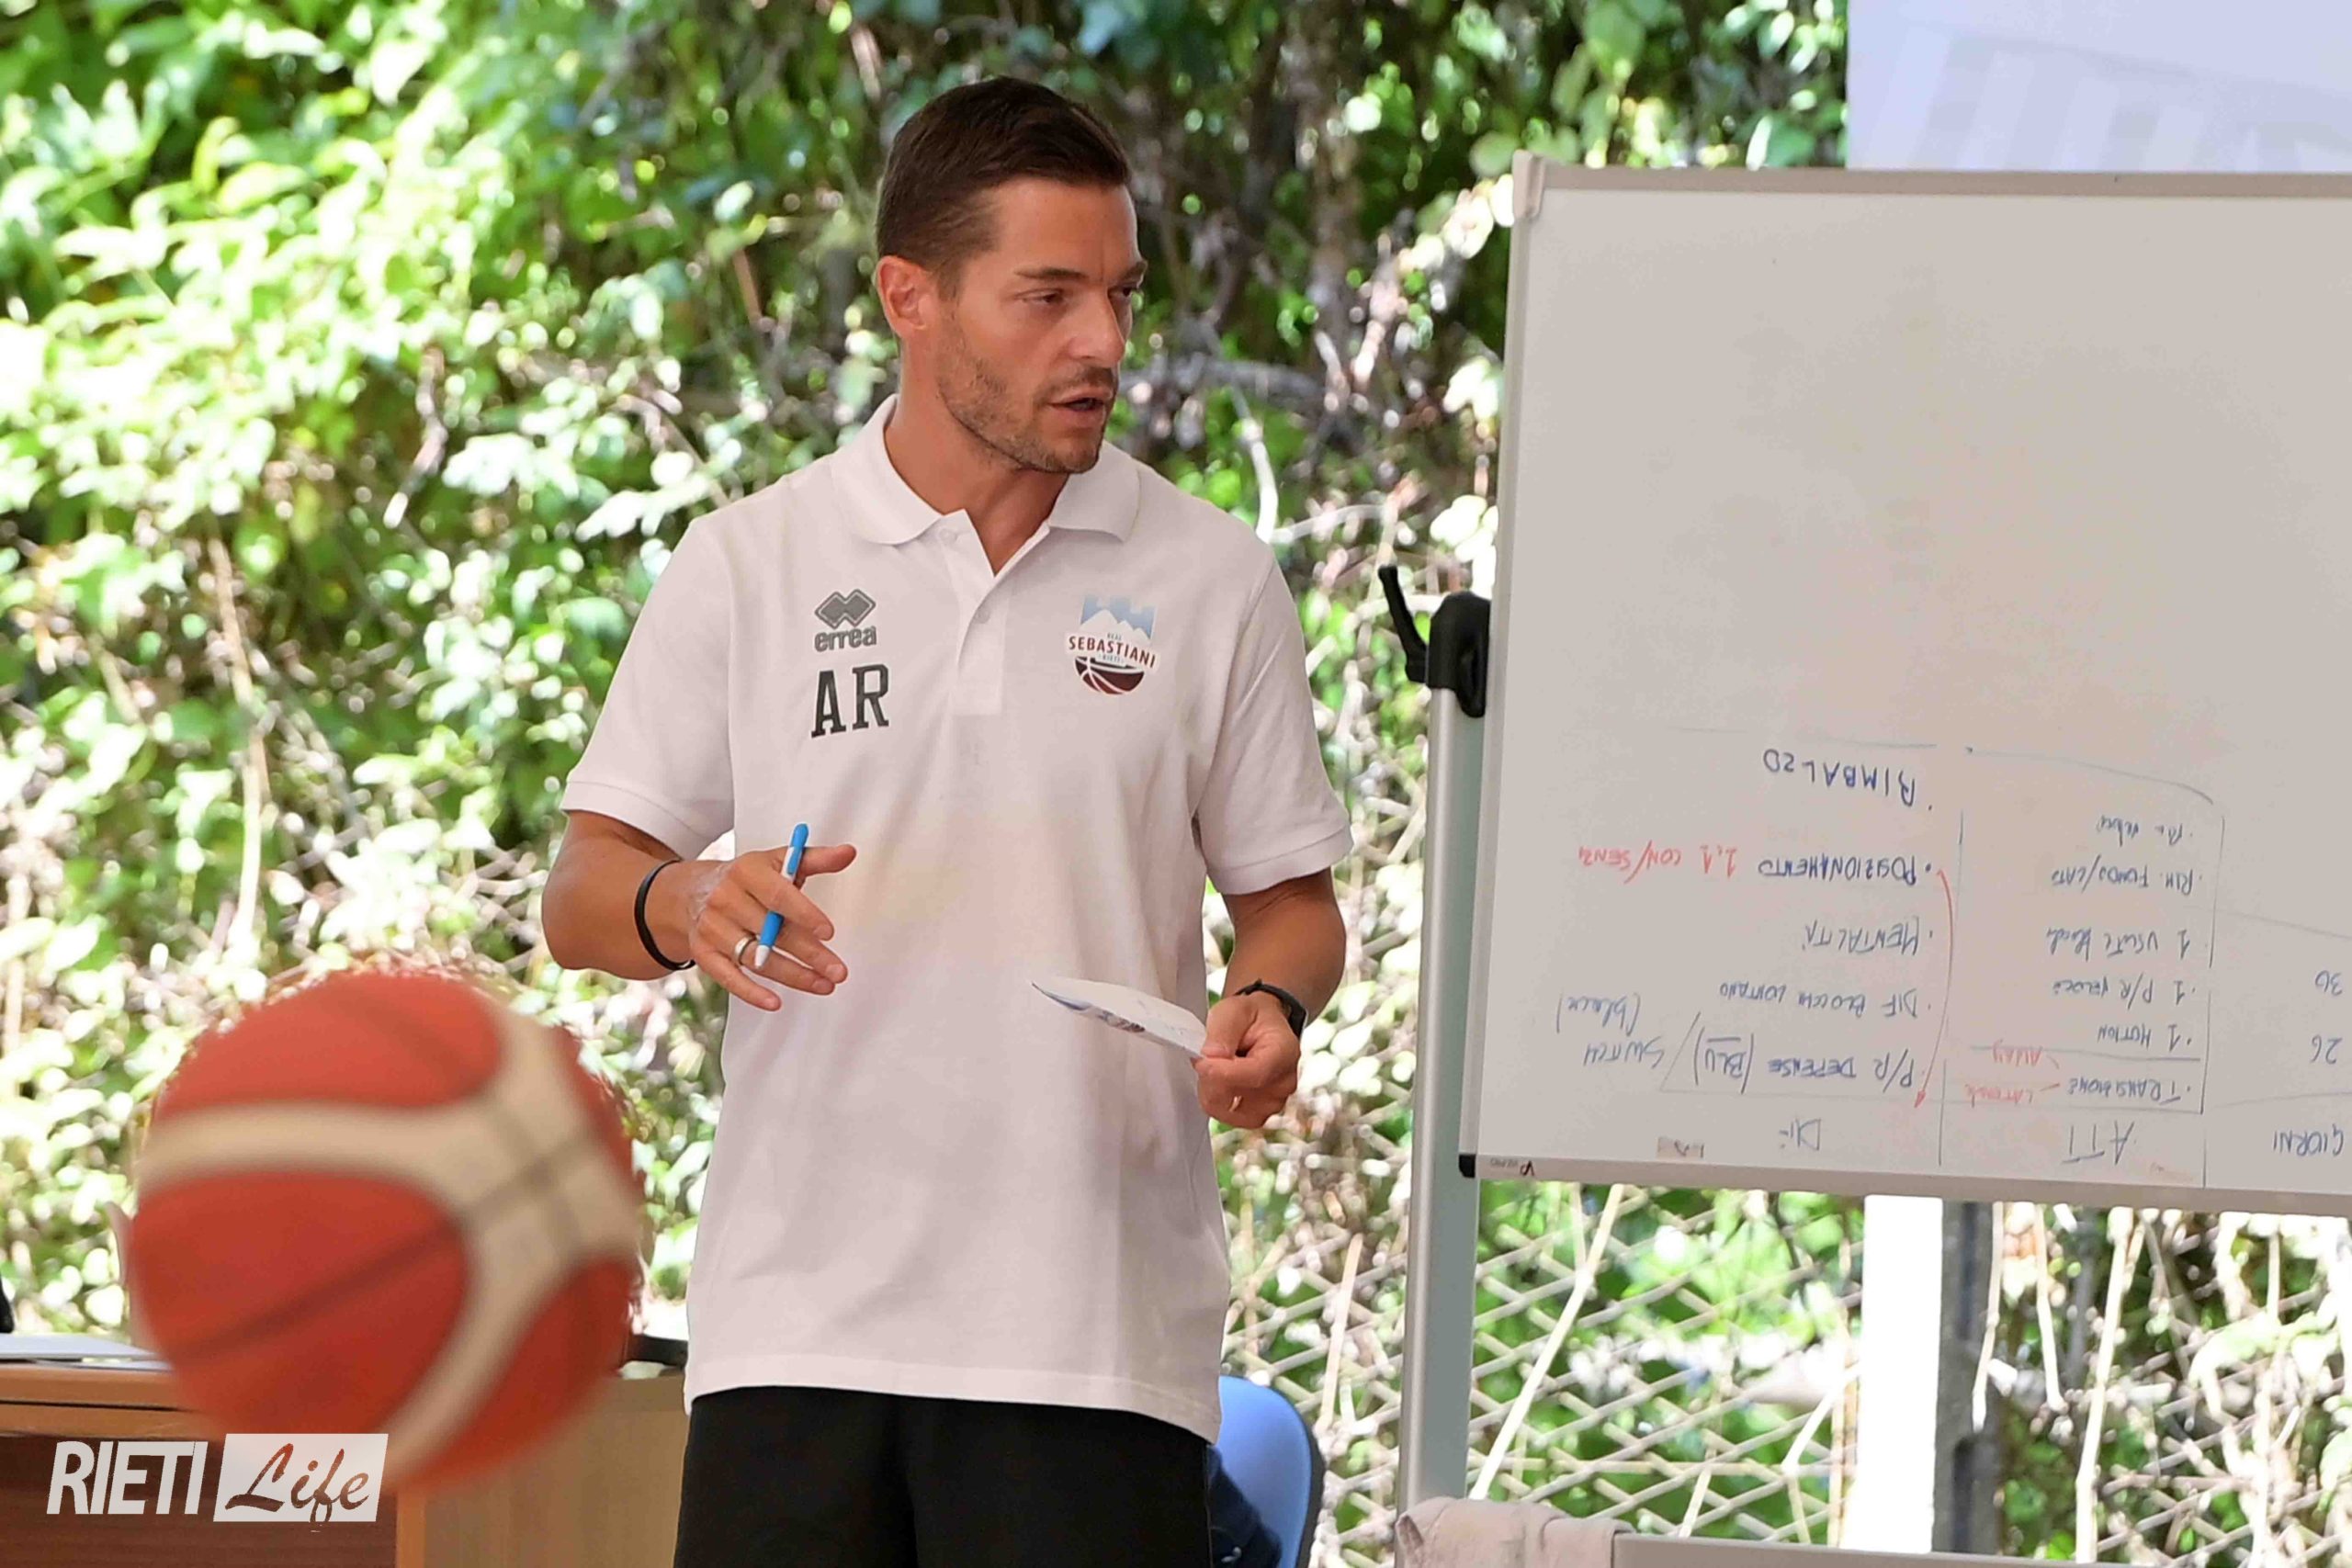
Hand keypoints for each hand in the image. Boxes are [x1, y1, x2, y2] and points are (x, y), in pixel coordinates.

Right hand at [669, 842, 856, 1011]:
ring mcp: (713, 928)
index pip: (779, 895)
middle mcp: (726, 899)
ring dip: (793, 976)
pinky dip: (751, 992)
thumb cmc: (746, 879)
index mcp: (747, 872)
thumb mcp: (777, 861)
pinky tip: (775, 1002)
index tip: (829, 932)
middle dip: (809, 954)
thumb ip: (815, 858)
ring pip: (757, 958)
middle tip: (837, 971)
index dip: (805, 914)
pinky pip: (729, 977)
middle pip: (772, 932)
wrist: (693, 891)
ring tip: (823, 984)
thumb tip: (848, 853)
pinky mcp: (704, 953)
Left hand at [1194, 991, 1299, 1129]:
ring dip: (1213, 1091)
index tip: (1201, 1062)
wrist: (1263, 1027)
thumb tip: (1211, 1056)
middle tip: (1207, 1058)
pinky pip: (1228, 1117)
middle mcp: (1284, 1083)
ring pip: (1228, 1111)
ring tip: (1218, 1068)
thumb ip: (1223, 1029)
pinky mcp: (1260, 1115)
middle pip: (1239, 1098)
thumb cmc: (1252, 1018)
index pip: (1254, 1075)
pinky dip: (1217, 1101)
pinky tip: (1221, 1082)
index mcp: (1284, 1053)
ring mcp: (1274, 1103)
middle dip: (1212, 1080)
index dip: (1222, 1074)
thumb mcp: (1235, 1009)